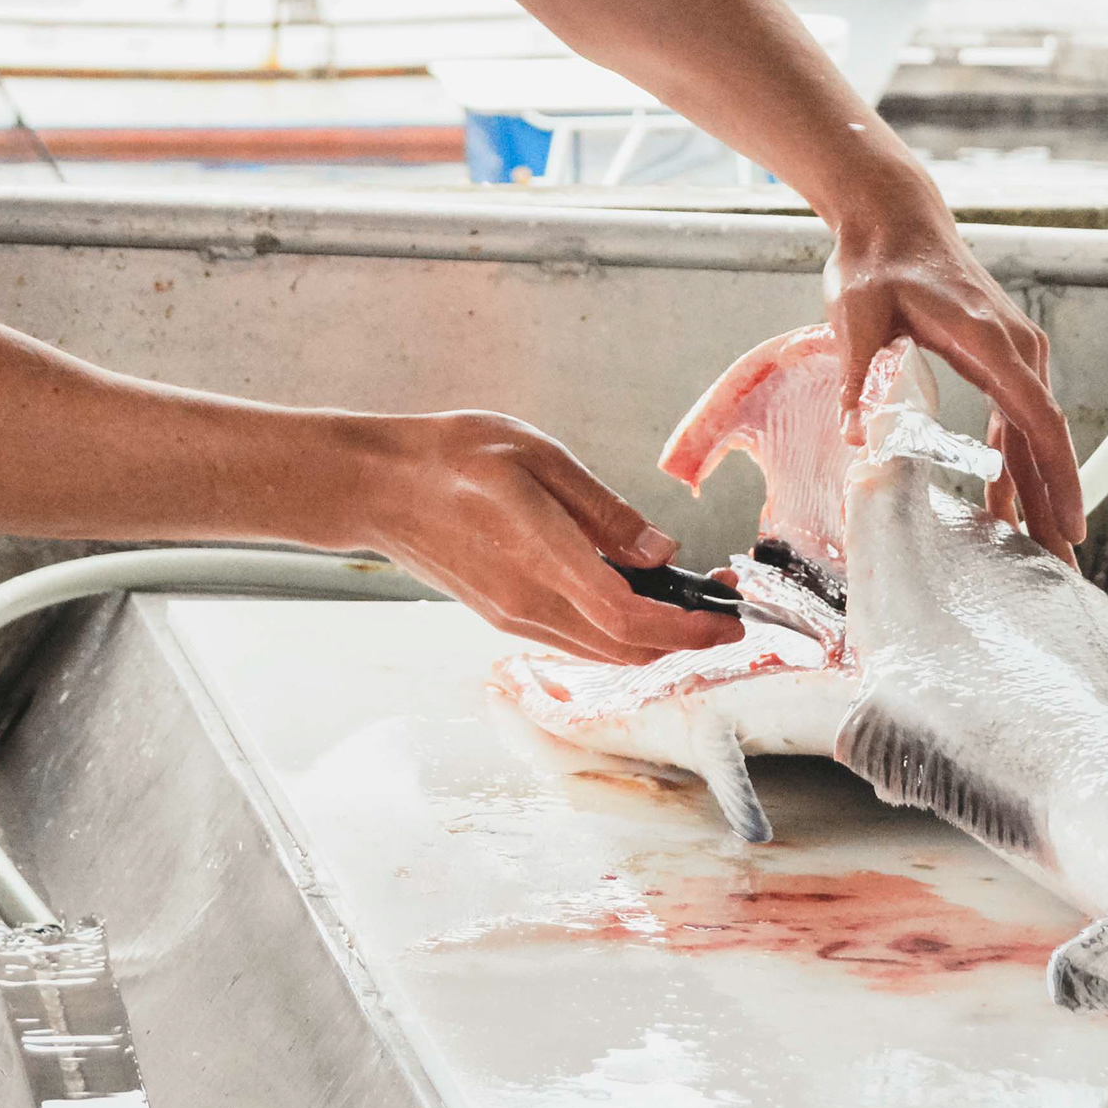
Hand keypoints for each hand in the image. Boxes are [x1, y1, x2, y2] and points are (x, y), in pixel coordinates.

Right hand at [320, 410, 737, 665]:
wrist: (377, 486)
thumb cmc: (452, 456)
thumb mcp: (538, 456)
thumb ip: (603, 510)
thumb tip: (661, 551)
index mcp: (541, 554)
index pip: (628, 616)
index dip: (688, 627)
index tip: (730, 618)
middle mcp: (528, 603)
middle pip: (626, 648)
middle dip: (685, 636)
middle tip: (723, 603)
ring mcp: (514, 617)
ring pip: (604, 651)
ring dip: (654, 638)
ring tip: (689, 599)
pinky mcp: (505, 617)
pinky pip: (578, 640)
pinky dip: (619, 632)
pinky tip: (635, 597)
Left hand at [824, 187, 1085, 557]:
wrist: (893, 218)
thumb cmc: (877, 262)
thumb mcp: (858, 315)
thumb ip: (862, 375)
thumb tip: (858, 437)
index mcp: (989, 339)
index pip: (1036, 418)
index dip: (1056, 476)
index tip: (1069, 526)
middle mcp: (1017, 347)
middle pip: (1047, 437)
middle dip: (1057, 503)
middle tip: (1063, 568)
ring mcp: (1014, 352)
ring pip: (1035, 434)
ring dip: (1040, 490)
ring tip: (1041, 552)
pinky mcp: (1001, 357)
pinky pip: (1017, 420)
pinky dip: (1015, 464)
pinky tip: (1005, 508)